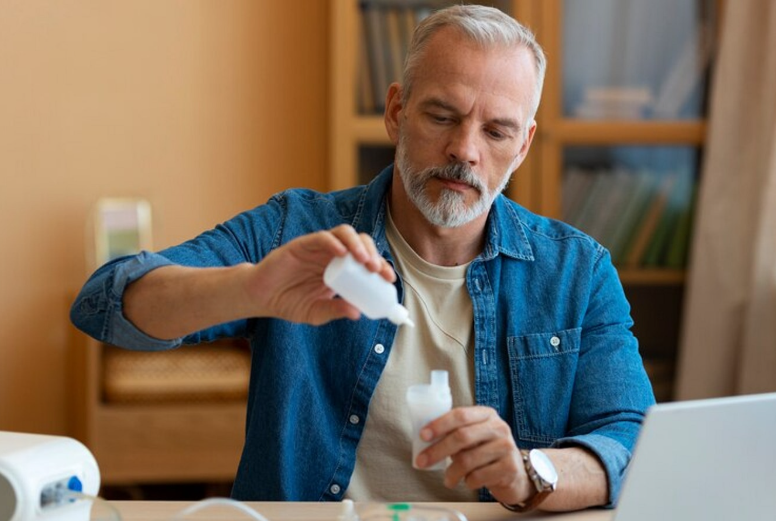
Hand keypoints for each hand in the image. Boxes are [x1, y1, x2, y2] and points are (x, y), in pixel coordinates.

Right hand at [247, 224, 395, 324]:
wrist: (261, 298)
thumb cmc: (290, 303)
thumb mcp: (316, 313)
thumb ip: (335, 310)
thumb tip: (357, 313)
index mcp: (340, 270)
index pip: (366, 261)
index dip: (380, 267)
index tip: (389, 279)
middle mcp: (332, 255)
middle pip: (360, 244)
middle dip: (373, 254)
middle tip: (378, 270)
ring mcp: (318, 248)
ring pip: (344, 234)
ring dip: (358, 245)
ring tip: (365, 261)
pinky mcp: (301, 245)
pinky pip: (321, 238)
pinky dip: (333, 242)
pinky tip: (341, 253)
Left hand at [415, 406, 532, 504]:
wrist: (515, 473)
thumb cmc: (486, 452)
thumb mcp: (474, 436)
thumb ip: (455, 433)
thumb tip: (426, 440)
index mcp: (486, 414)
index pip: (460, 414)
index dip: (439, 424)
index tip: (423, 435)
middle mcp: (498, 427)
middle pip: (462, 436)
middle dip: (438, 450)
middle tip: (422, 462)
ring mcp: (506, 447)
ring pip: (468, 460)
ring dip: (451, 472)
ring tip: (448, 479)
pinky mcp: (509, 468)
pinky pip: (478, 476)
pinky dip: (468, 482)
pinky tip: (468, 481)